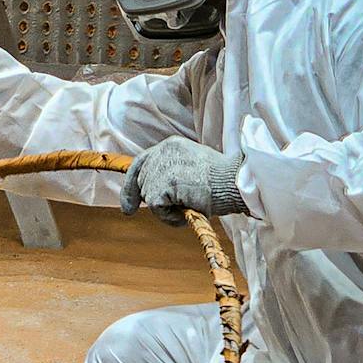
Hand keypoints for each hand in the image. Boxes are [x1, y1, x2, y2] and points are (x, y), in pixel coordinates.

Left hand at [120, 138, 246, 223]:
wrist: (235, 183)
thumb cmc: (221, 181)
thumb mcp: (192, 167)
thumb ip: (171, 171)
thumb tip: (149, 193)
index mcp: (170, 145)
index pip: (141, 163)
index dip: (131, 186)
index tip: (128, 207)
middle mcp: (163, 151)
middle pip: (142, 182)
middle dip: (154, 199)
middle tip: (178, 207)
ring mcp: (163, 167)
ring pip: (148, 196)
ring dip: (166, 209)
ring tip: (189, 206)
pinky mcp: (165, 184)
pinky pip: (156, 208)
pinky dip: (169, 216)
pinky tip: (186, 213)